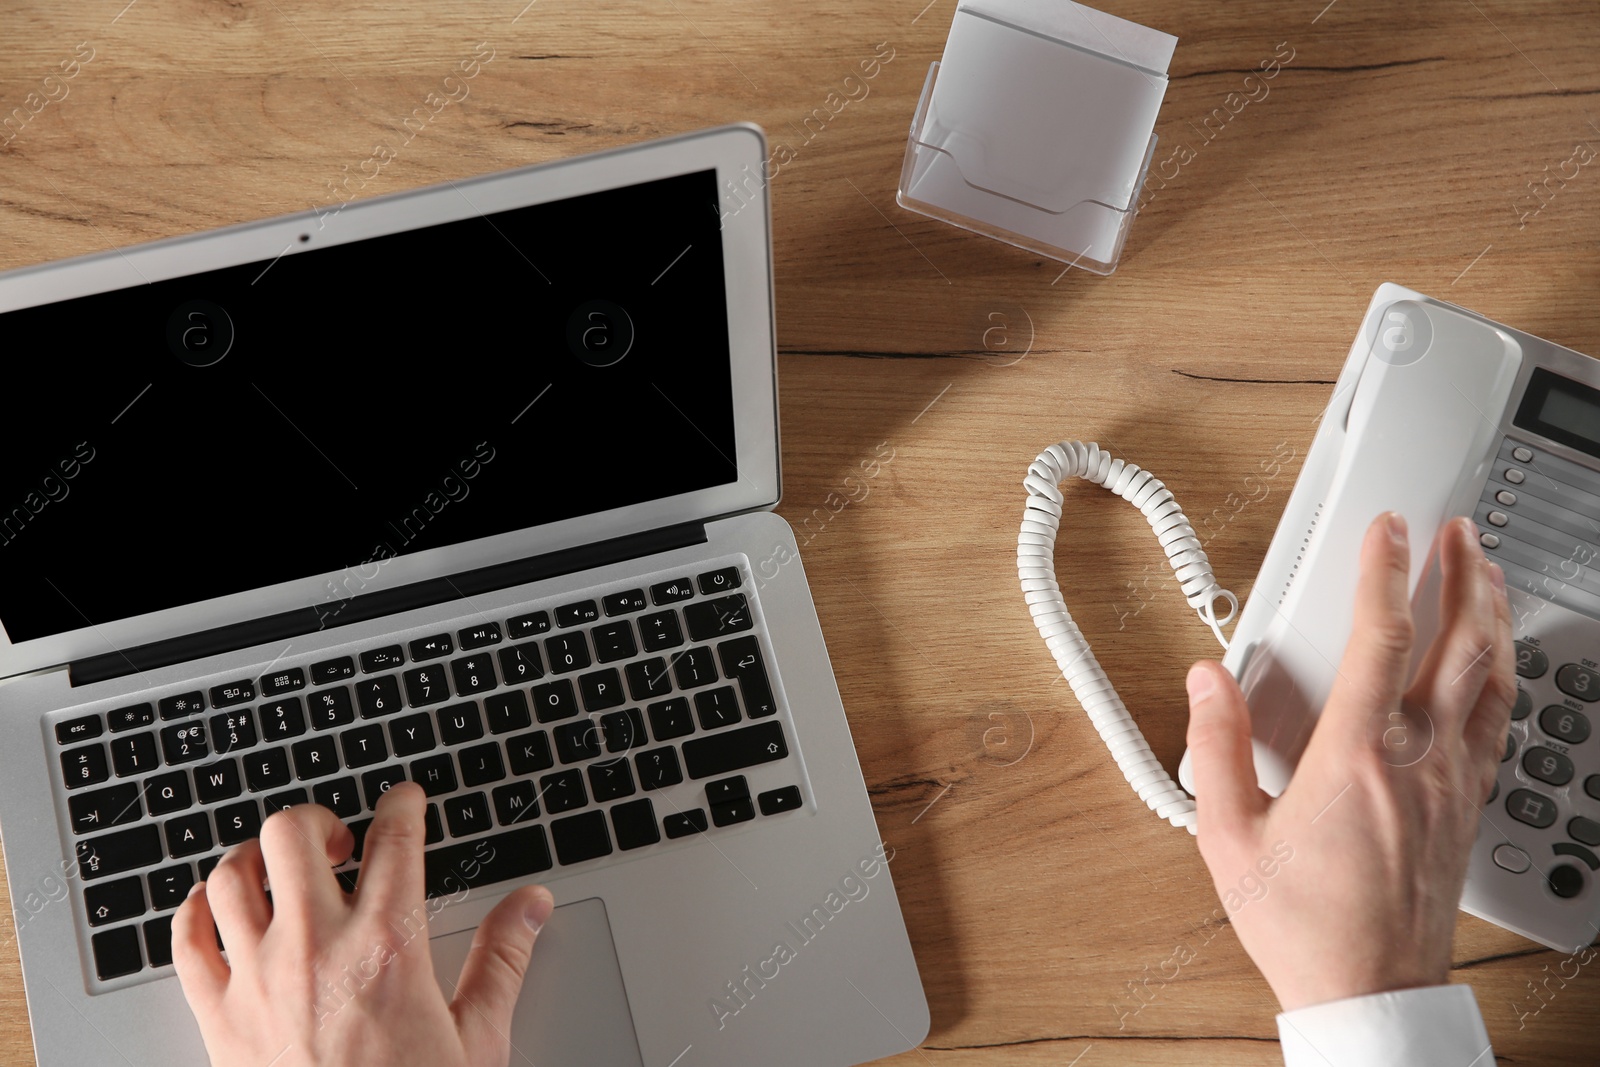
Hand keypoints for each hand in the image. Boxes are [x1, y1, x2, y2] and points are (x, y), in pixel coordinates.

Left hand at [171, 782, 554, 1066]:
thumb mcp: (477, 1038)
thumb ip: (502, 959)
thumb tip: (530, 906)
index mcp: (389, 945)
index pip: (395, 837)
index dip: (403, 803)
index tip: (405, 801)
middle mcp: (316, 948)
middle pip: (293, 833)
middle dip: (321, 821)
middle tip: (342, 841)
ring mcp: (259, 978)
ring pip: (231, 875)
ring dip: (257, 859)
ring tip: (284, 871)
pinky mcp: (219, 1017)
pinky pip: (186, 938)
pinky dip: (198, 910)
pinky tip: (222, 910)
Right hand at [1185, 513, 1514, 1011]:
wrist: (1371, 993)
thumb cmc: (1303, 926)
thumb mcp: (1228, 838)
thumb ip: (1215, 748)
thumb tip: (1207, 681)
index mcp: (1357, 758)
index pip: (1383, 640)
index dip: (1385, 572)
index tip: (1386, 530)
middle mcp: (1419, 762)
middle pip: (1461, 647)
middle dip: (1464, 576)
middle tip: (1458, 532)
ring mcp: (1455, 785)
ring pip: (1495, 681)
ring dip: (1493, 618)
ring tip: (1488, 576)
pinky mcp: (1469, 809)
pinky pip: (1498, 725)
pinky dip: (1502, 676)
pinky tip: (1495, 666)